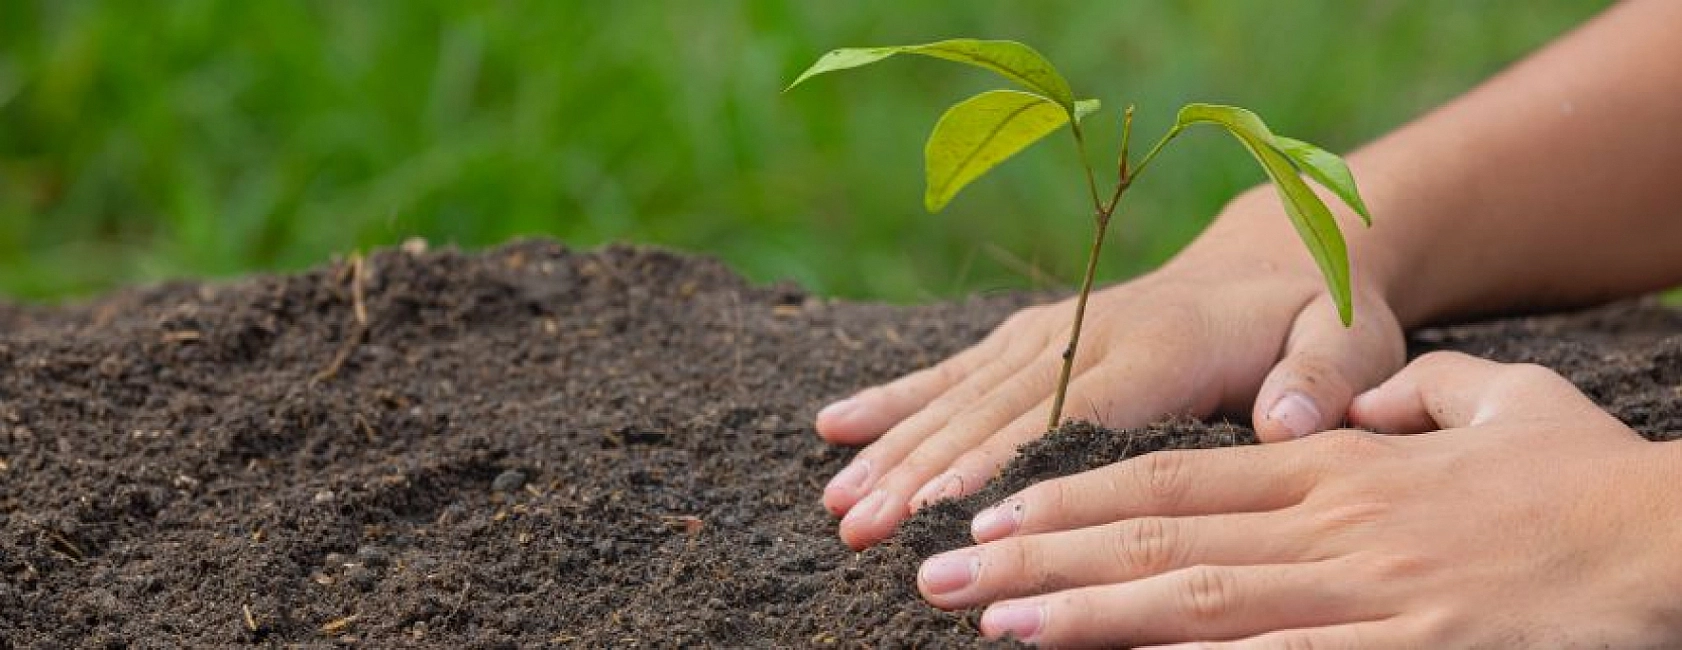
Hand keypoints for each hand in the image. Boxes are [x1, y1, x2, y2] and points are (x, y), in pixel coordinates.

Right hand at [816, 250, 1404, 548]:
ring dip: (894, 450)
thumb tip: (1286, 419)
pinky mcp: (1031, 337)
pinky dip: (893, 400)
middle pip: (993, 413)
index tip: (945, 511)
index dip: (1005, 461)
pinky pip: (953, 371)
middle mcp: (1089, 333)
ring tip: (838, 508)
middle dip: (923, 473)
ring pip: (959, 397)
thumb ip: (1324, 376)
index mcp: (1160, 347)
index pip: (1070, 413)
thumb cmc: (1316, 315)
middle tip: (863, 531)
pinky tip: (833, 428)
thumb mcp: (1349, 338)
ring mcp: (1051, 332)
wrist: (1274, 254)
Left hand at [918, 351, 1681, 647]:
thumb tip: (1352, 406)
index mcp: (1332, 469)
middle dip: (1038, 558)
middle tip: (941, 573)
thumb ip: (1408, 397)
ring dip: (1089, 615)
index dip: (1070, 495)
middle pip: (1156, 540)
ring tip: (995, 623)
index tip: (988, 511)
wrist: (1679, 542)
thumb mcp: (1495, 405)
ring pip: (1199, 603)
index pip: (1169, 480)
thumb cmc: (1587, 480)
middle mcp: (1328, 528)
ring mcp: (1364, 597)